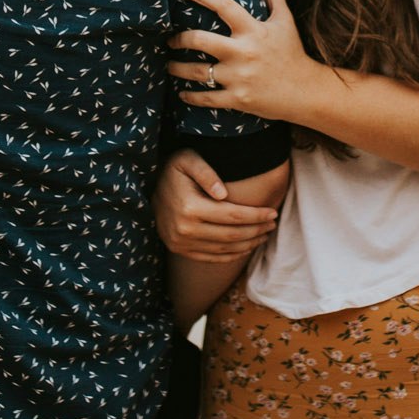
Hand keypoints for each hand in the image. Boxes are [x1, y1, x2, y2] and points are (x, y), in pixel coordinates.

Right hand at [153, 149, 278, 262]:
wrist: (145, 187)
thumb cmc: (173, 168)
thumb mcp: (188, 160)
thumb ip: (206, 173)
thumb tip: (223, 194)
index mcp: (190, 208)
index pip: (233, 216)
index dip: (256, 216)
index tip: (273, 212)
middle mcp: (184, 230)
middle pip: (232, 235)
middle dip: (257, 230)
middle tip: (273, 224)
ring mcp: (180, 243)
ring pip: (224, 250)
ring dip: (248, 244)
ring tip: (264, 235)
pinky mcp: (179, 249)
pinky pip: (211, 258)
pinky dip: (231, 255)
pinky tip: (246, 247)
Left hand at [167, 0, 325, 120]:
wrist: (305, 91)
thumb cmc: (292, 52)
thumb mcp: (284, 19)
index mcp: (253, 30)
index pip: (222, 5)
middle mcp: (243, 52)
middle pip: (200, 40)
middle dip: (179, 39)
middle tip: (170, 40)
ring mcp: (239, 77)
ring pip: (197, 72)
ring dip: (177, 68)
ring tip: (169, 65)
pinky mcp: (237, 99)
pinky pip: (206, 98)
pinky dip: (190, 96)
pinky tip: (182, 93)